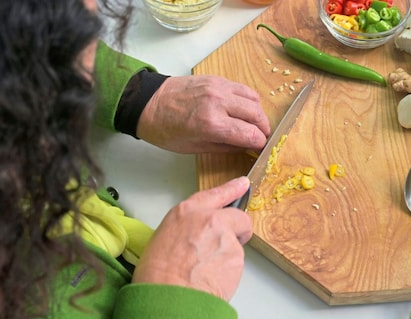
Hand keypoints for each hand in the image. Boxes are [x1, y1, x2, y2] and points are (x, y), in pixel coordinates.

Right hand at [132, 176, 252, 300]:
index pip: (214, 195)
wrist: (169, 299)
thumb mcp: (162, 240)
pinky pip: (236, 264)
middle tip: (226, 248)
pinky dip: (227, 274)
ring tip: (205, 274)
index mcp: (186, 213)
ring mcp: (225, 238)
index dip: (231, 189)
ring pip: (235, 246)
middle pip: (238, 218)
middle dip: (238, 231)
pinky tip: (211, 283)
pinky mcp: (237, 257)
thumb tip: (193, 241)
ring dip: (227, 258)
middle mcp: (209, 220)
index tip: (242, 184)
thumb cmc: (157, 275)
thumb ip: (185, 232)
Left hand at [136, 75, 270, 153]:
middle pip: (256, 115)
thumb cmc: (166, 130)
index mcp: (211, 124)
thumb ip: (225, 146)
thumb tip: (245, 146)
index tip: (260, 148)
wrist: (148, 103)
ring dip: (257, 113)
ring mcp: (219, 88)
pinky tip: (243, 110)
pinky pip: (242, 89)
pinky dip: (248, 100)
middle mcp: (219, 102)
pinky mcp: (217, 79)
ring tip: (253, 124)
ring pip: (253, 99)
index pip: (250, 134)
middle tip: (261, 137)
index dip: (259, 143)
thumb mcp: (194, 148)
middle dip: (263, 129)